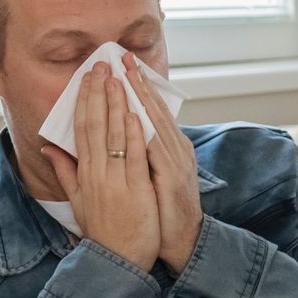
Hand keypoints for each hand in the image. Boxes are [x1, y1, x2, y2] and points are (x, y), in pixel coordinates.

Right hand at [42, 60, 160, 270]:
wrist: (116, 262)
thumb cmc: (103, 231)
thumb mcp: (79, 201)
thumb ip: (66, 172)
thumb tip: (50, 148)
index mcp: (84, 173)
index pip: (81, 128)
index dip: (85, 100)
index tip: (89, 77)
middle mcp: (96, 173)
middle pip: (95, 125)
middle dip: (98, 93)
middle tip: (101, 65)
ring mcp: (115, 181)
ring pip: (114, 136)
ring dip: (116, 105)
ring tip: (118, 78)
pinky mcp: (134, 191)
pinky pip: (132, 158)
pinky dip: (132, 135)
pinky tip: (133, 114)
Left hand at [125, 54, 203, 272]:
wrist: (182, 240)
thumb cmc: (160, 211)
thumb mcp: (146, 179)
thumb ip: (131, 156)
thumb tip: (115, 138)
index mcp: (167, 149)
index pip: (149, 113)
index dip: (134, 89)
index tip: (118, 67)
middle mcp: (175, 149)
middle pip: (154, 110)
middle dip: (137, 83)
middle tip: (122, 57)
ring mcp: (176, 162)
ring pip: (156, 123)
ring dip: (141, 98)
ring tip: (127, 75)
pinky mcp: (173, 177)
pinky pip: (156, 149)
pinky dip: (145, 130)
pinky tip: (136, 114)